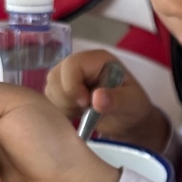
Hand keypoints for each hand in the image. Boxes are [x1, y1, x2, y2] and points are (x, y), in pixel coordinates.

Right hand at [44, 49, 169, 149]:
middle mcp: (79, 65)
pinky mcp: (62, 92)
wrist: (128, 121)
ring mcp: (68, 78)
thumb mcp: (131, 103)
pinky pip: (49, 100)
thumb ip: (116, 100)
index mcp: (96, 60)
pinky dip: (60, 111)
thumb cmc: (133, 107)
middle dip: (67, 98)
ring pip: (50, 90)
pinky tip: (76, 115)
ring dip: (63, 106)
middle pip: (55, 77)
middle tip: (86, 110)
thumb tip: (97, 98)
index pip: (71, 66)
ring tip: (83, 112)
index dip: (73, 86)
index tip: (86, 103)